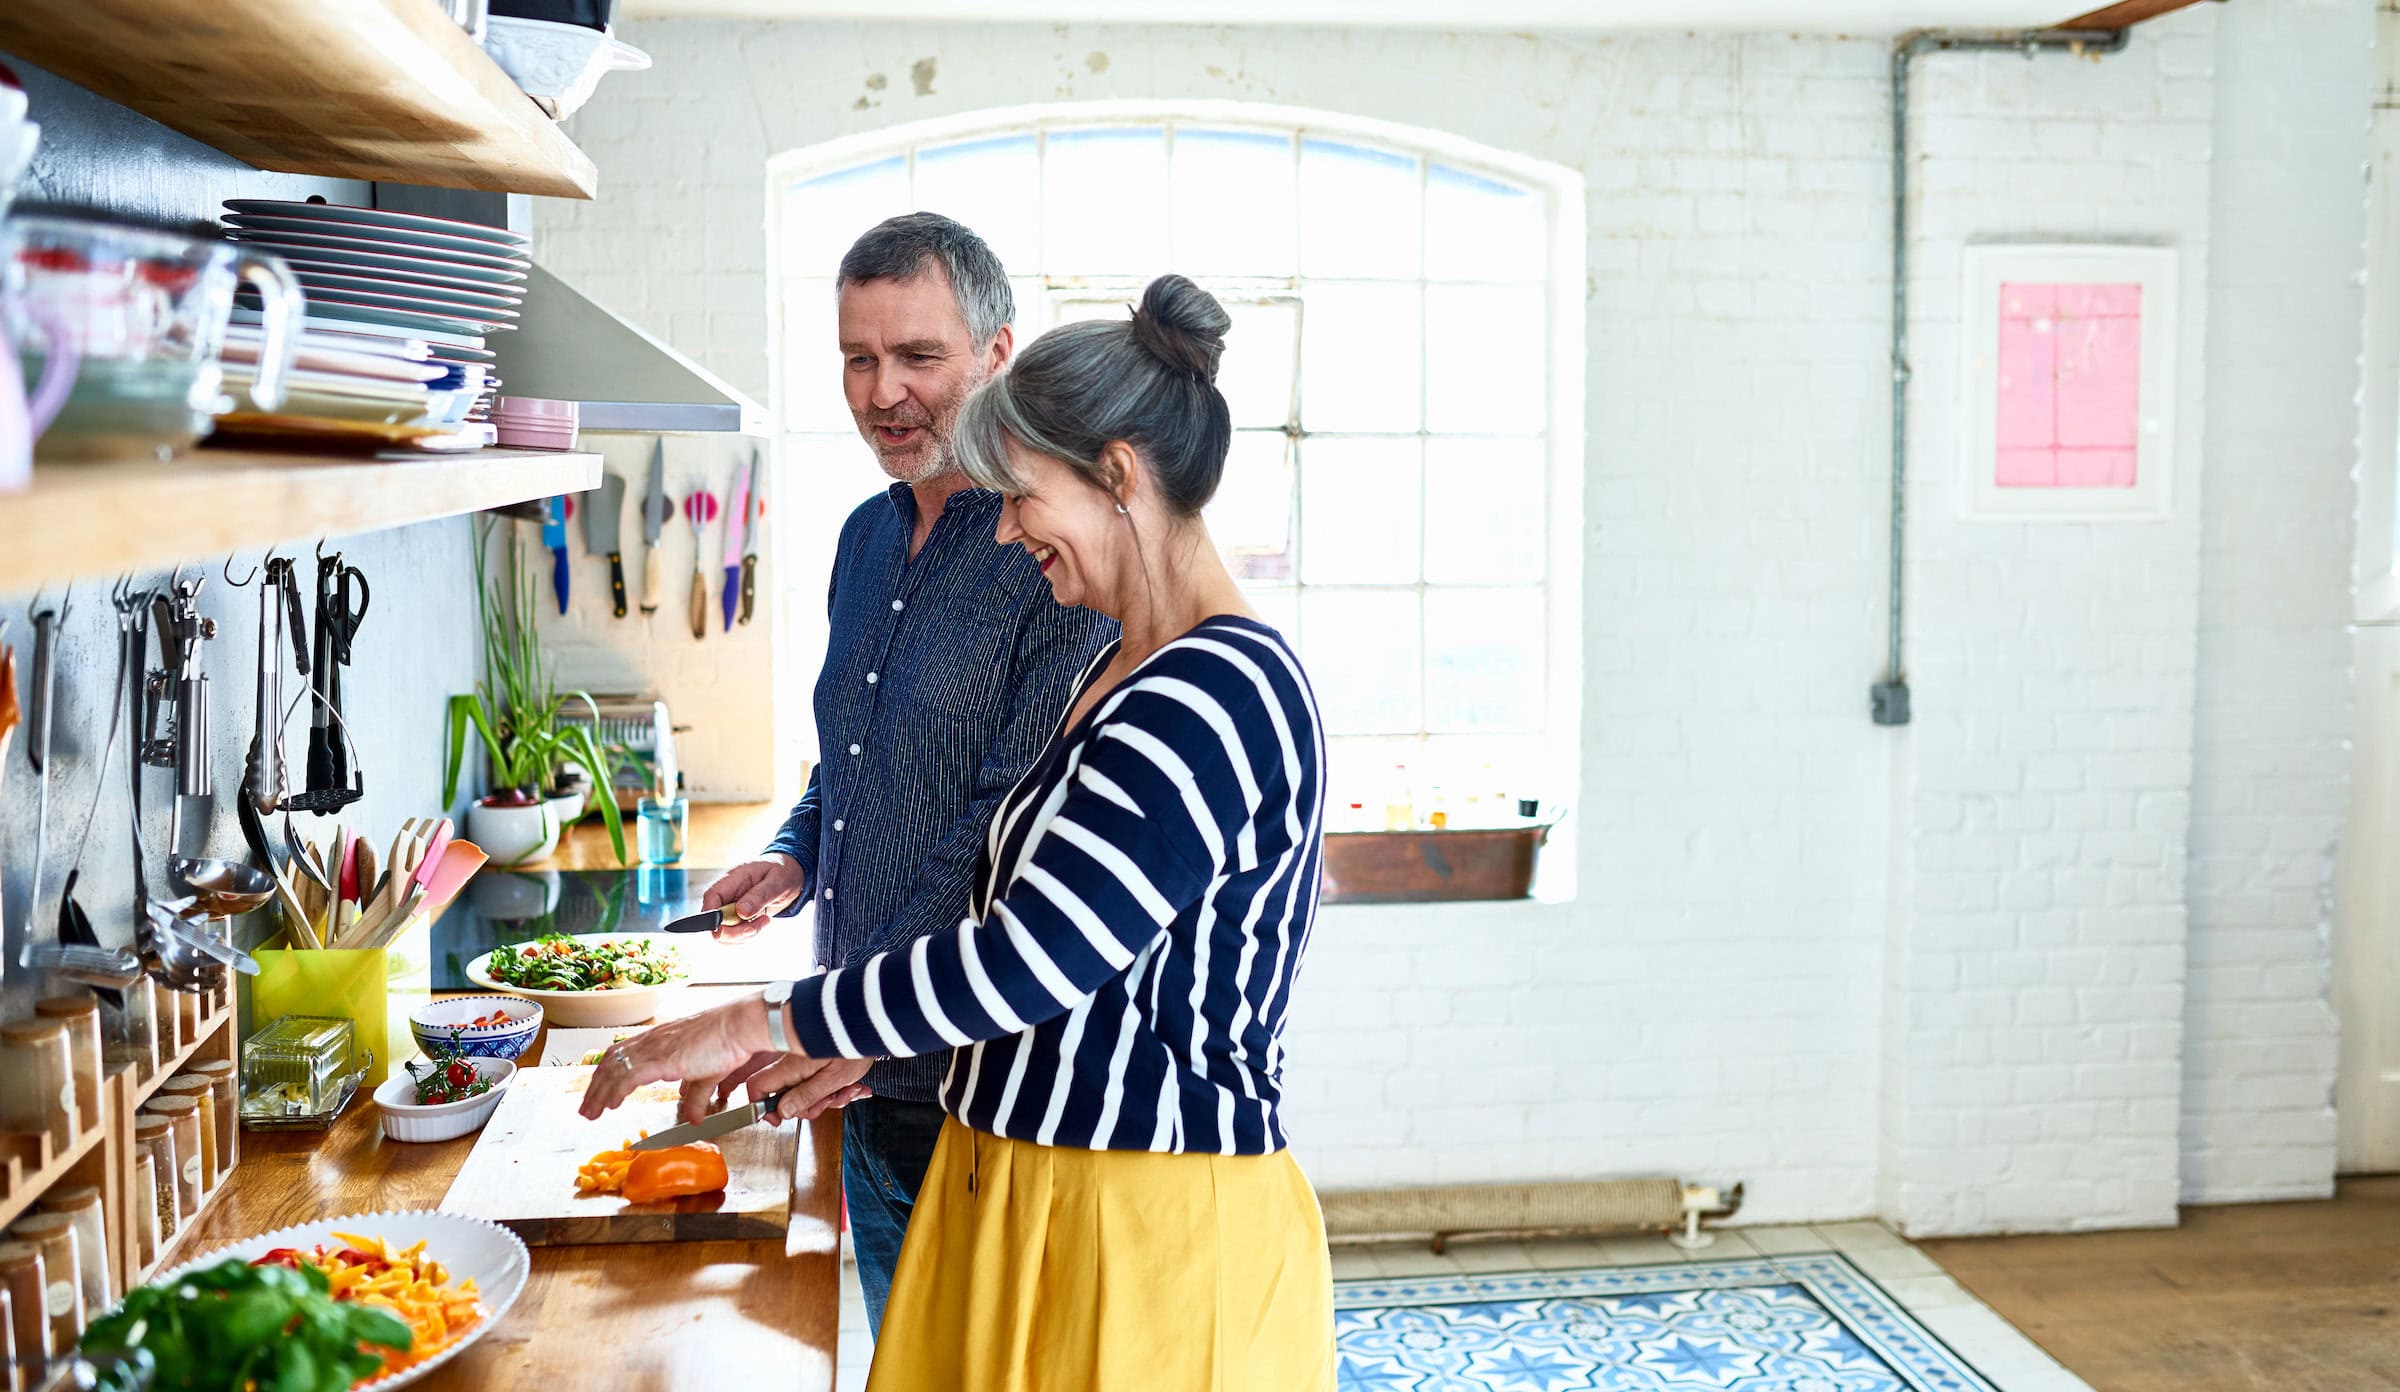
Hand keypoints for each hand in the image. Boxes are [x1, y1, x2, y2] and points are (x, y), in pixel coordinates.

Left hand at [578, 996, 773, 1120]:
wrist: (737, 1027)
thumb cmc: (727, 1042)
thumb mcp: (707, 1075)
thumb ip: (696, 1097)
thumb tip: (695, 1117)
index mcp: (660, 1040)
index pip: (623, 1055)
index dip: (608, 1075)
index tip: (600, 1093)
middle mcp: (651, 1041)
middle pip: (611, 1062)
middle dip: (595, 1087)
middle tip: (586, 1108)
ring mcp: (653, 1048)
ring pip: (613, 1070)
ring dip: (598, 1093)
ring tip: (590, 1112)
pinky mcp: (658, 1058)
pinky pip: (626, 1077)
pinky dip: (613, 1092)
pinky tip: (609, 1105)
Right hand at [703, 854, 805, 941]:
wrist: (790, 875)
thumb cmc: (782, 871)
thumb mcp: (776, 880)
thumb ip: (759, 895)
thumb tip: (741, 912)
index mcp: (732, 880)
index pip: (711, 897)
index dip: (710, 915)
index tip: (721, 928)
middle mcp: (728, 895)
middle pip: (714, 921)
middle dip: (733, 932)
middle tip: (755, 928)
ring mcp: (731, 908)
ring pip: (724, 933)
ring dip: (744, 935)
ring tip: (764, 920)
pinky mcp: (738, 919)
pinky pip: (735, 935)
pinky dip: (748, 936)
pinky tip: (761, 923)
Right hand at [742, 1054, 872, 1122]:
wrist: (870, 1025)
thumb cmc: (854, 1047)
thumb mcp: (832, 1080)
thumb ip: (805, 1096)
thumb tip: (783, 1111)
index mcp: (790, 1067)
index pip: (757, 1087)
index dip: (763, 1107)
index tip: (779, 1119)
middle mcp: (792, 1063)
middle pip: (785, 1095)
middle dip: (809, 1105)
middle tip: (829, 1101)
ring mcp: (804, 1062)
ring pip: (806, 1091)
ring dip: (828, 1097)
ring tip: (849, 1088)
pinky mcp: (816, 1060)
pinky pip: (819, 1082)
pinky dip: (836, 1087)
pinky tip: (853, 1084)